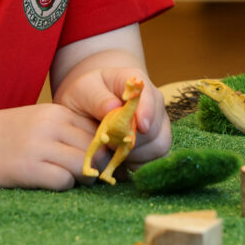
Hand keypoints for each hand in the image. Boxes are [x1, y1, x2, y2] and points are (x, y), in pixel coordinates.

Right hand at [0, 104, 98, 190]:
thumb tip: (99, 150)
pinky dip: (63, 186)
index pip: (97, 130)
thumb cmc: (0, 135)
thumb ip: (63, 130)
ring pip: (85, 164)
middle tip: (89, 176)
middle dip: (98, 165)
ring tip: (70, 180)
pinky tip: (49, 183)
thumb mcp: (35, 122)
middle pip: (96, 148)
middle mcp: (51, 124)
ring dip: (83, 177)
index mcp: (55, 110)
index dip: (103, 148)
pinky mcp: (29, 168)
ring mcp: (40, 145)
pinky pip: (64, 181)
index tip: (100, 161)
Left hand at [55, 66, 170, 166]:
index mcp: (136, 81)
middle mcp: (152, 101)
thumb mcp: (85, 89)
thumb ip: (97, 97)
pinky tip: (125, 159)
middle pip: (156, 125)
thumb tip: (113, 107)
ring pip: (160, 145)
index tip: (141, 126)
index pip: (149, 95)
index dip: (147, 111)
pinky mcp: (157, 142)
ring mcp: (158, 122)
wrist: (91, 105)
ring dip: (137, 154)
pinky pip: (158, 158)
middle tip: (111, 142)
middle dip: (135, 139)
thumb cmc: (88, 93)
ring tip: (115, 150)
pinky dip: (142, 163)